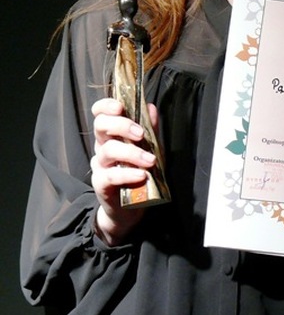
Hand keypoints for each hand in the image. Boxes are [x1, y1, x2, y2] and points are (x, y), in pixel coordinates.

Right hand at [90, 97, 157, 244]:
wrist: (130, 208)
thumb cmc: (139, 172)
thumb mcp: (148, 148)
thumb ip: (150, 128)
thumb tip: (150, 107)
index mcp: (111, 134)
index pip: (100, 114)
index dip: (106, 106)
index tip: (120, 106)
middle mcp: (102, 146)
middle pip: (101, 126)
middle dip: (121, 125)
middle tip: (141, 134)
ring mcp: (100, 165)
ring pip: (108, 150)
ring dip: (132, 153)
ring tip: (150, 161)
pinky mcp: (101, 184)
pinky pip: (111, 175)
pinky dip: (128, 174)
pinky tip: (141, 175)